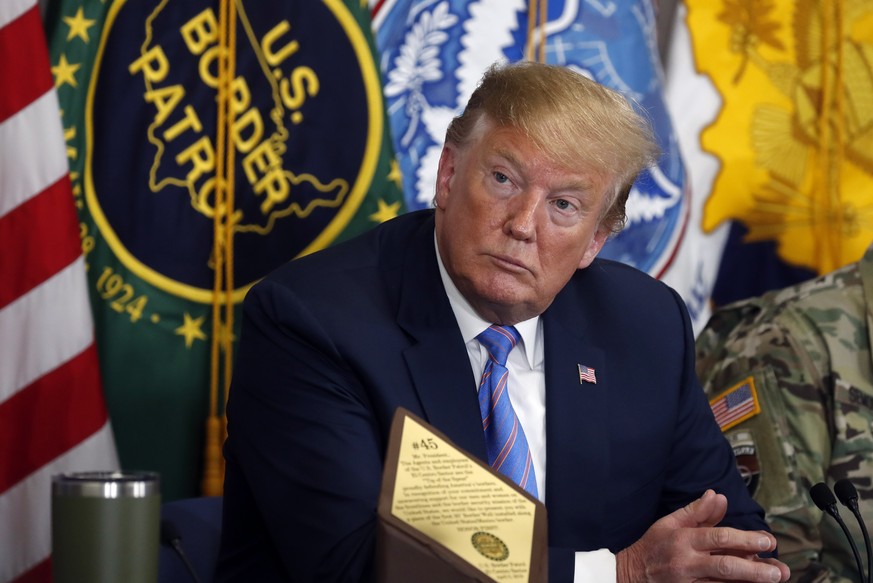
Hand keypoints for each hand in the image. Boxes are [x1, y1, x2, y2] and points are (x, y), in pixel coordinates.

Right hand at [615, 489, 789, 581]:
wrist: (629, 575)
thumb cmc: (652, 546)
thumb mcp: (669, 523)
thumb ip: (696, 512)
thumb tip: (717, 496)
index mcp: (683, 539)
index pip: (719, 537)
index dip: (745, 539)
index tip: (768, 541)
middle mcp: (686, 562)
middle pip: (725, 565)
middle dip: (754, 568)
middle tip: (778, 570)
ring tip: (773, 580)